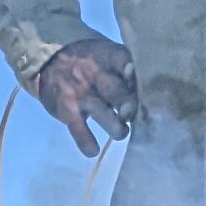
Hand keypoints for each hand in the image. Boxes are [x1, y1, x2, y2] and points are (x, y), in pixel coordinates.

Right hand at [28, 33, 137, 156]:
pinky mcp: (66, 110)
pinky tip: (93, 150)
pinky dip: (85, 141)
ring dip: (114, 126)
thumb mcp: (107, 54)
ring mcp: (80, 93)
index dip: (132, 72)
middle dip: (127, 104)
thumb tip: (154, 92)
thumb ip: (128, 70)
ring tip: (121, 133)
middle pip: (114, 90)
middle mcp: (95, 74)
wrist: (50, 60)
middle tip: (133, 114)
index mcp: (108, 57)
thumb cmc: (91, 61)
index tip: (139, 82)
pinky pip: (77, 128)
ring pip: (100, 111)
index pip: (123, 61)